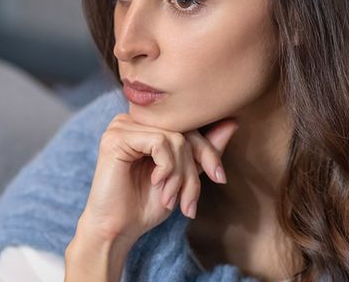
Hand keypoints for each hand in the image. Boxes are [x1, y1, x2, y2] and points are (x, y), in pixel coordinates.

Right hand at [70, 114, 236, 256]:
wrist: (118, 229)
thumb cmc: (145, 204)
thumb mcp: (184, 176)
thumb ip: (204, 151)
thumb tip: (232, 122)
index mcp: (148, 125)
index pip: (190, 126)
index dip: (209, 152)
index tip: (220, 178)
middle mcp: (134, 120)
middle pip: (184, 132)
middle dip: (193, 169)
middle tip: (189, 200)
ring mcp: (122, 126)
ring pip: (175, 138)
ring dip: (180, 174)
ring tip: (170, 197)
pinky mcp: (116, 138)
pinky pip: (159, 142)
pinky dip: (166, 167)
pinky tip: (156, 183)